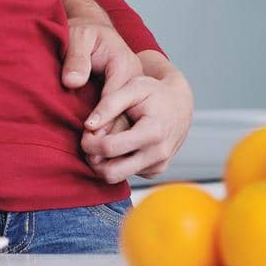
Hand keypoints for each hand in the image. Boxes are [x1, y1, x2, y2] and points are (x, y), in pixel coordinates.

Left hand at [62, 26, 192, 182]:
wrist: (180, 104)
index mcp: (153, 132)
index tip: (85, 131)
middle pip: (112, 173)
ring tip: (101, 140)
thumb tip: (88, 125)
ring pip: (117, 177)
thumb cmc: (154, 92)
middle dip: (93, 159)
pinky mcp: (155, 171)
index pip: (110, 148)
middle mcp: (158, 154)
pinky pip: (127, 174)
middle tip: (88, 141)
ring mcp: (158, 166)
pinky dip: (117, 162)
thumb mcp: (132, 88)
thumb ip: (109, 104)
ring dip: (103, 162)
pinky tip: (117, 145)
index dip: (89, 142)